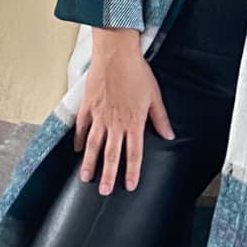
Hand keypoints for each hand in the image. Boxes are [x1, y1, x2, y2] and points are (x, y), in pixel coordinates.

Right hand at [74, 29, 175, 195]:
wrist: (116, 54)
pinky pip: (81, 127)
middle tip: (104, 192)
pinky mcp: (87, 106)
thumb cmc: (137, 72)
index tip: (129, 186)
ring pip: (93, 145)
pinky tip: (77, 150)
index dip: (131, 171)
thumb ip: (160, 119)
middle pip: (111, 155)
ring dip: (90, 163)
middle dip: (108, 175)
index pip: (133, 153)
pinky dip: (79, 140)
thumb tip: (169, 135)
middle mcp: (115, 123)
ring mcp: (99, 116)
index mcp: (133, 122)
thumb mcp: (154, 96)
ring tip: (86, 178)